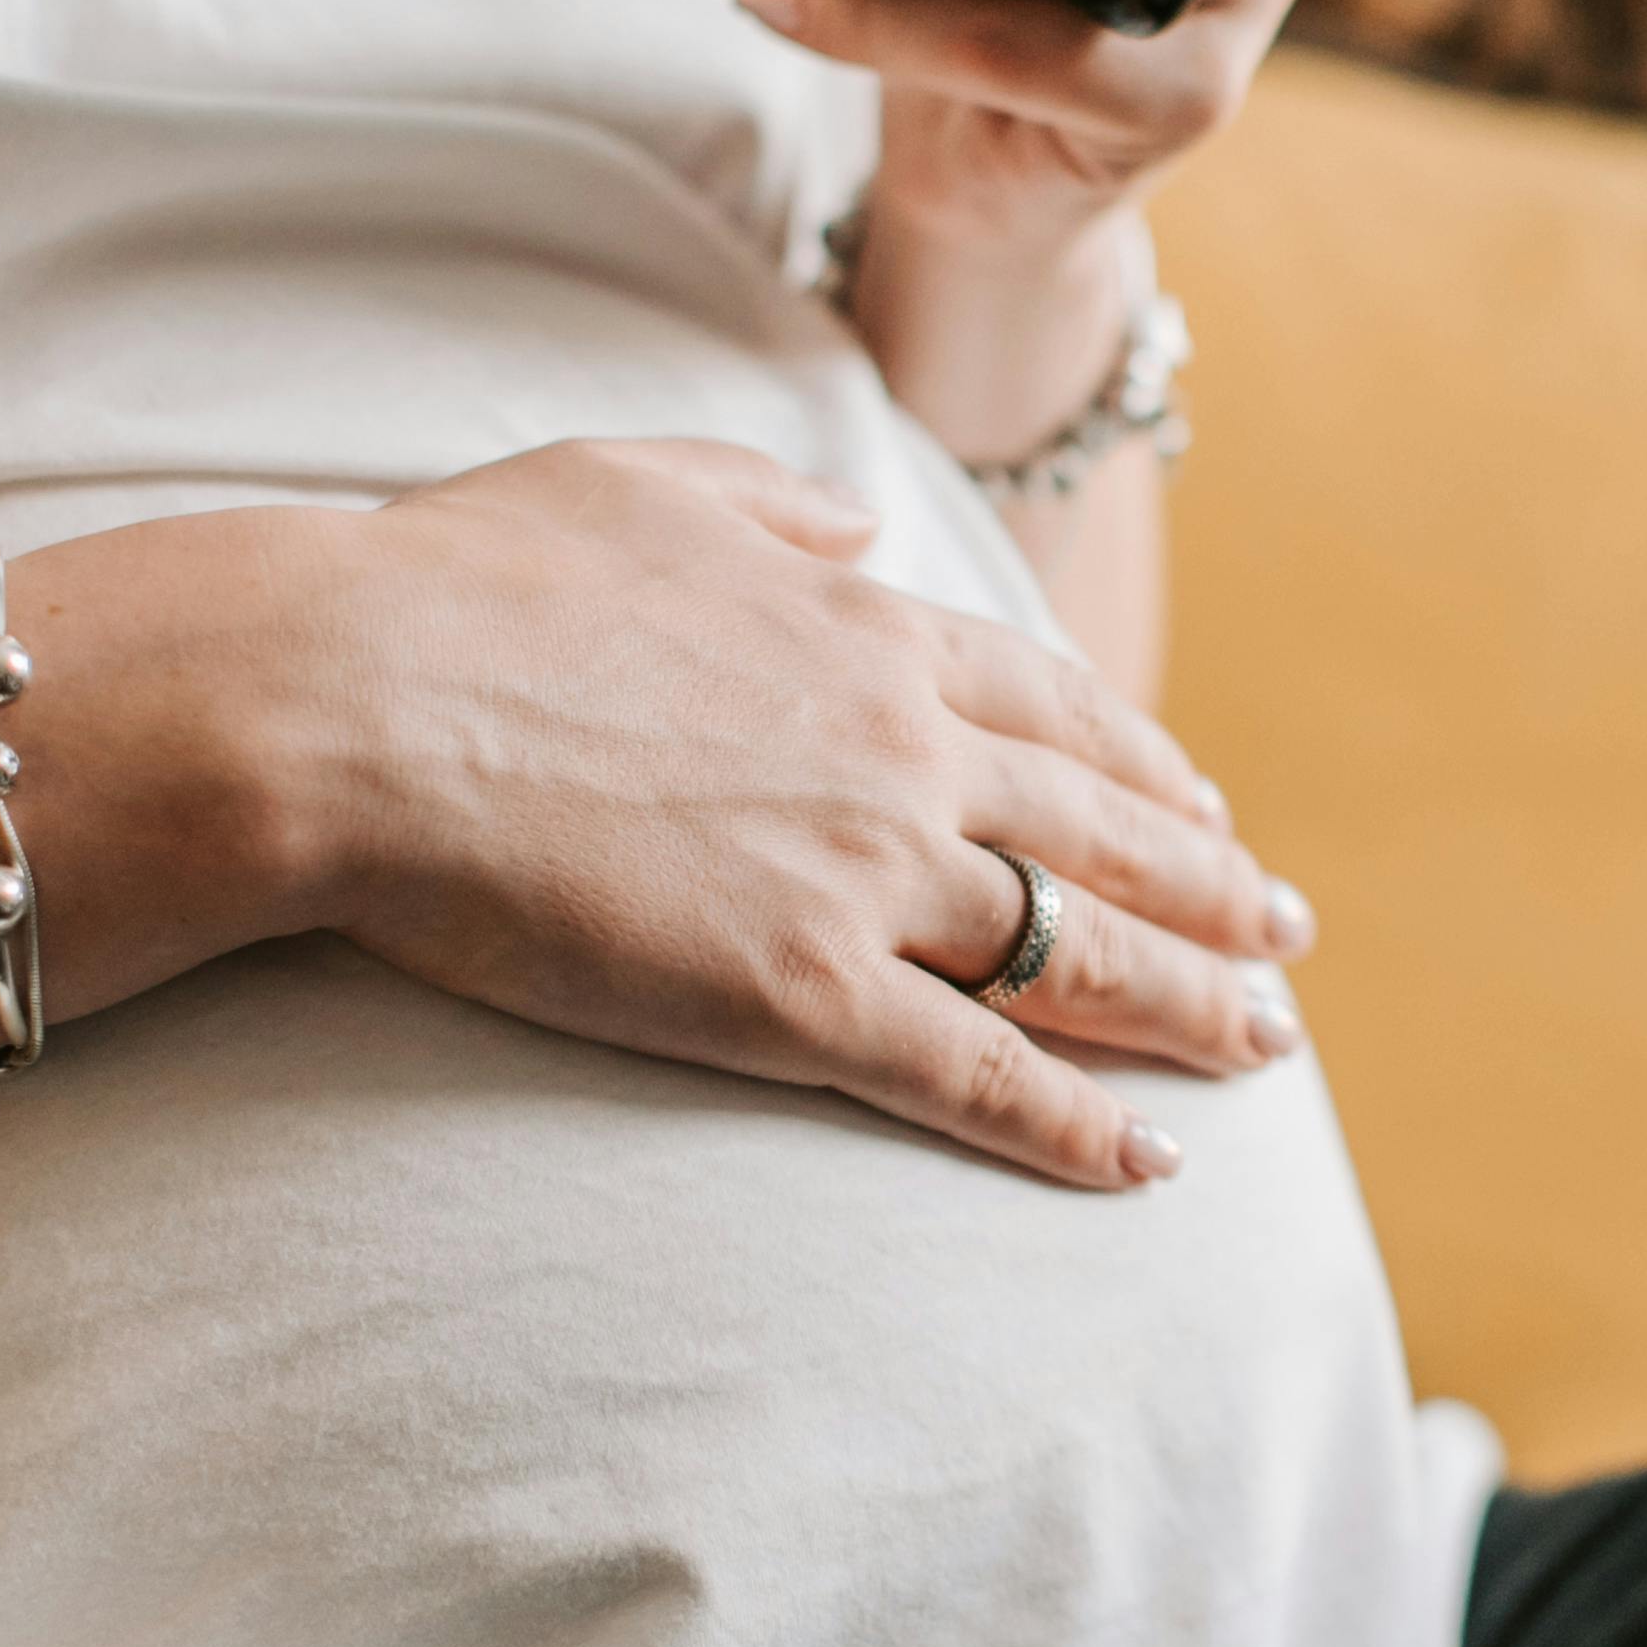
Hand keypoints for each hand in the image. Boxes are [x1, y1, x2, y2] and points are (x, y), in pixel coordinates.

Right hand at [312, 436, 1312, 1193]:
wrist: (357, 698)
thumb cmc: (460, 582)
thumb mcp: (641, 481)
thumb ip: (768, 504)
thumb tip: (854, 524)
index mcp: (865, 630)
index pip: (1055, 711)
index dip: (1147, 768)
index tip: (1206, 808)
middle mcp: (902, 750)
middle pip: (1106, 834)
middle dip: (1214, 891)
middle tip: (1289, 938)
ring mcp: (864, 876)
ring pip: (1078, 953)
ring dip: (1191, 1005)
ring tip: (1265, 1049)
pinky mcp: (801, 996)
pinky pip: (980, 1076)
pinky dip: (1078, 1124)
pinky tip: (1149, 1165)